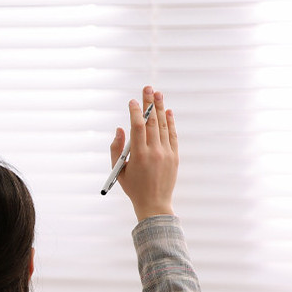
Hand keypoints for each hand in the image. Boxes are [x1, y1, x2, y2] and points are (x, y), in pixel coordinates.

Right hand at [109, 86, 176, 220]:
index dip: (135, 111)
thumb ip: (116, 148)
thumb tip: (120, 128)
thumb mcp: (119, 170)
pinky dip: (170, 123)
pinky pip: (172, 135)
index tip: (132, 101)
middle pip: (152, 122)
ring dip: (160, 108)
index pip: (137, 127)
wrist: (154, 204)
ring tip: (158, 94)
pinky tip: (168, 111)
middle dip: (149, 103)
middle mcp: (154, 152)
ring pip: (162, 126)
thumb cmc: (133, 188)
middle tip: (148, 88)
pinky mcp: (174, 157)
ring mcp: (166, 154)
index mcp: (138, 155)